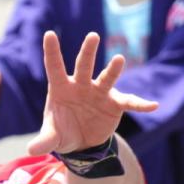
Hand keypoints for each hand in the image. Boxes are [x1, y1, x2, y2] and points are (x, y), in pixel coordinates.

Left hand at [27, 31, 155, 156]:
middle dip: (88, 52)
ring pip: (107, 78)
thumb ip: (43, 141)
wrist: (82, 143)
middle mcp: (81, 85)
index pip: (55, 67)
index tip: (49, 34)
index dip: (52, 52)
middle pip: (84, 66)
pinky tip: (153, 105)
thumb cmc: (62, 131)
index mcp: (62, 88)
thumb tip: (31, 150)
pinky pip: (129, 102)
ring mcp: (99, 92)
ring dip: (113, 70)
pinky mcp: (115, 104)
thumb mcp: (52, 137)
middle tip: (92, 36)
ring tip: (119, 59)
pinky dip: (140, 104)